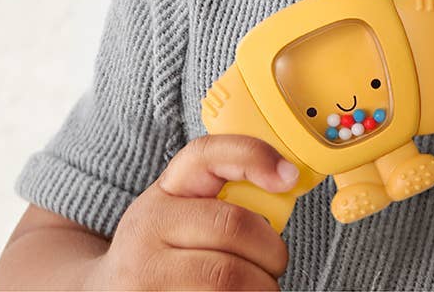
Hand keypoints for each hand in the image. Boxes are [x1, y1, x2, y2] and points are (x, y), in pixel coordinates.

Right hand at [86, 134, 298, 289]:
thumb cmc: (161, 249)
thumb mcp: (181, 210)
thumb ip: (226, 194)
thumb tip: (288, 182)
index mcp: (164, 192)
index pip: (208, 155)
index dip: (254, 157)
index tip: (289, 176)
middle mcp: (148, 228)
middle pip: (233, 227)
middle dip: (271, 250)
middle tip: (276, 264)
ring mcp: (143, 277)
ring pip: (227, 278)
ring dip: (261, 287)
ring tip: (260, 289)